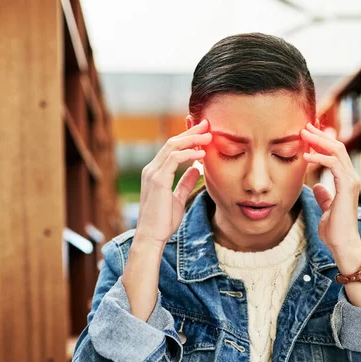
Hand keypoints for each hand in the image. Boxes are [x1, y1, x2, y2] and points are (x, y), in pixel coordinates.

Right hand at [135, 120, 211, 246]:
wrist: (152, 236)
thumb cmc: (163, 221)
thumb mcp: (178, 198)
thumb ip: (185, 182)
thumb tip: (196, 169)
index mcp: (155, 172)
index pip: (172, 148)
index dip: (188, 138)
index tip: (204, 132)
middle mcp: (151, 169)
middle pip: (172, 142)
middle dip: (191, 132)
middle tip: (208, 125)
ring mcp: (152, 173)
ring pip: (173, 146)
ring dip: (192, 139)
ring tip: (208, 136)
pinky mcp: (158, 180)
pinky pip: (173, 158)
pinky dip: (188, 153)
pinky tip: (201, 154)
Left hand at [300, 123, 360, 272]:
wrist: (342, 244)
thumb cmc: (334, 230)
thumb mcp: (326, 209)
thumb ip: (324, 196)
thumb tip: (317, 187)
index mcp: (345, 180)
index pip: (335, 154)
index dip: (322, 142)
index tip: (307, 134)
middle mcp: (350, 177)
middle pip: (336, 147)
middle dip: (320, 135)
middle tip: (304, 126)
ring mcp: (350, 181)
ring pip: (336, 151)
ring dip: (319, 141)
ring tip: (303, 134)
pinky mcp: (347, 187)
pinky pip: (334, 165)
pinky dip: (319, 158)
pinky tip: (305, 156)